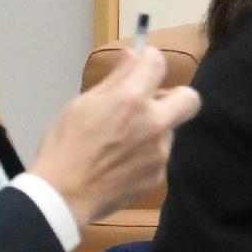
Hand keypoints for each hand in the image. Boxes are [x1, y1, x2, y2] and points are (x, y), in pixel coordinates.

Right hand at [30, 43, 199, 217]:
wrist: (61, 196)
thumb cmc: (64, 146)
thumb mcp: (81, 105)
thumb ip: (115, 79)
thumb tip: (135, 55)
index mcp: (131, 100)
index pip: (158, 64)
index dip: (151, 59)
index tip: (145, 64)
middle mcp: (153, 123)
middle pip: (189, 98)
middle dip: (175, 95)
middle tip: (152, 103)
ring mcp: (160, 151)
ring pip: (170, 129)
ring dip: (154, 128)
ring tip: (122, 142)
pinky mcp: (159, 174)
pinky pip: (160, 155)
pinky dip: (146, 154)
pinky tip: (122, 163)